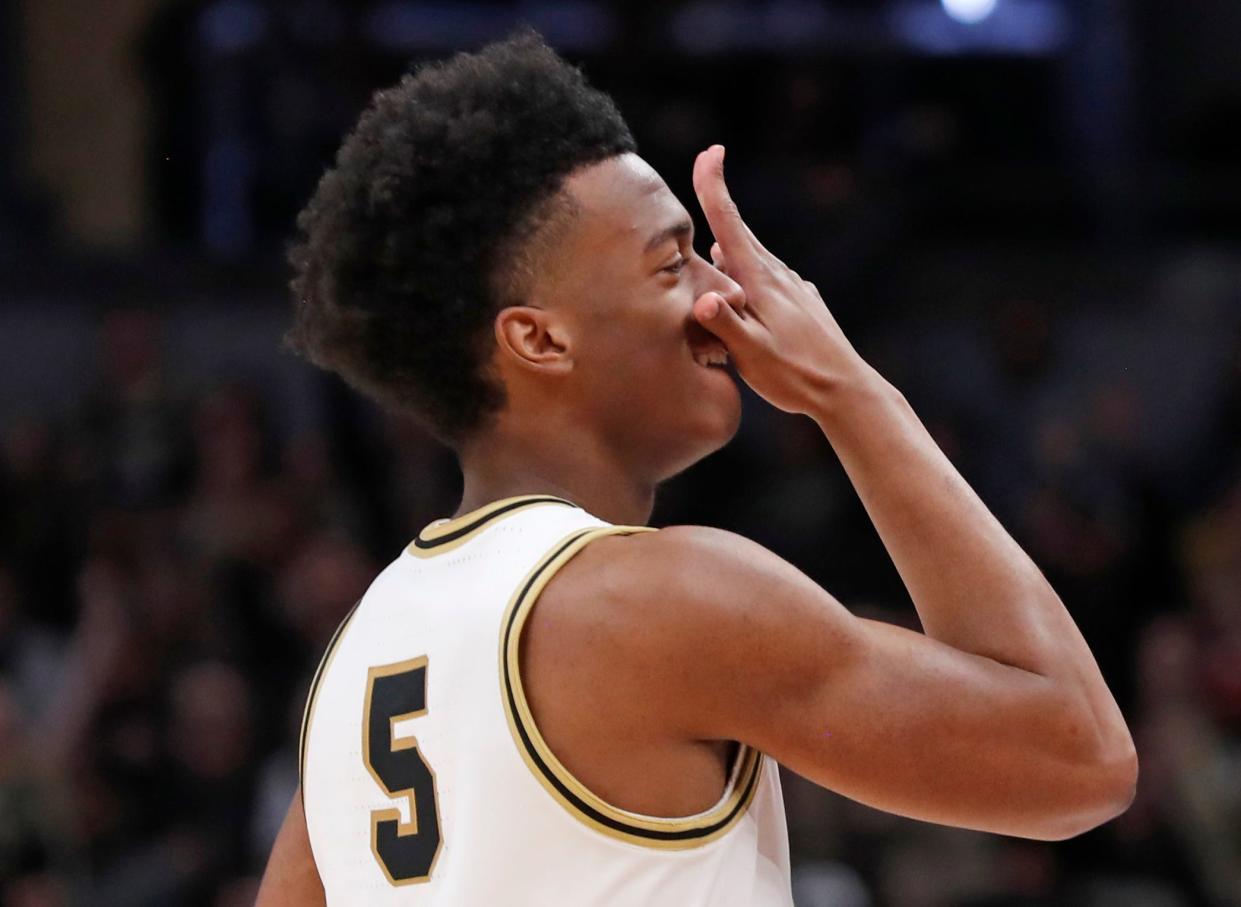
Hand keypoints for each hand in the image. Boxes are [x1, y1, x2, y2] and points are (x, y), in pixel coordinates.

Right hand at [691, 145, 870, 413]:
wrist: (846, 391)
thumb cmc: (794, 376)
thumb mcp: (752, 356)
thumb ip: (726, 325)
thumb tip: (702, 298)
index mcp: (761, 282)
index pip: (730, 225)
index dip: (715, 187)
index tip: (711, 151)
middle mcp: (778, 276)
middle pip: (739, 234)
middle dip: (719, 205)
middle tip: (706, 168)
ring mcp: (794, 288)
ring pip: (753, 259)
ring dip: (730, 252)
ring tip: (712, 258)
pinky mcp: (803, 303)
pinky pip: (768, 280)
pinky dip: (749, 276)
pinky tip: (745, 294)